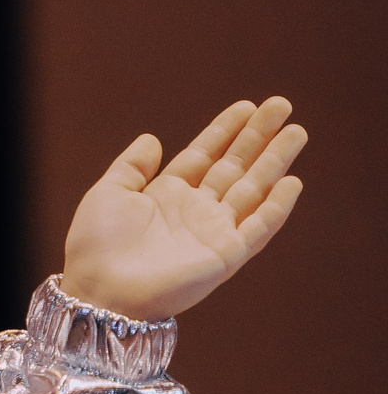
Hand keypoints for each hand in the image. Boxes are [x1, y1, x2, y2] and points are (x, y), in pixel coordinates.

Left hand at [60, 96, 305, 320]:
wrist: (99, 289)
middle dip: (258, 136)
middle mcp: (196, 210)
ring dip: (275, 161)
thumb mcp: (108, 194)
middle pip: (235, 165)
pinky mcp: (226, 255)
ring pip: (253, 189)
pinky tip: (292, 182)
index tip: (247, 106)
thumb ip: (132, 166)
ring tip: (297, 131)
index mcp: (167, 194)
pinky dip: (276, 206)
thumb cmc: (96, 246)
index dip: (225, 130)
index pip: (205, 154)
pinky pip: (258, 227)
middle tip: (282, 104)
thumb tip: (151, 137)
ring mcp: (214, 231)